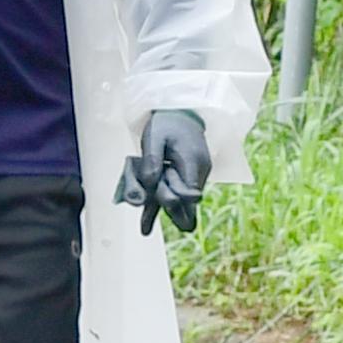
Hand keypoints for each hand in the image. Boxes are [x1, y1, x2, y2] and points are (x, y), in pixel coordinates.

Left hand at [113, 108, 211, 236]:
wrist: (181, 112)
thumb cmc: (166, 123)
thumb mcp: (154, 137)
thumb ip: (152, 162)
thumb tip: (150, 185)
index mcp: (192, 161)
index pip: (189, 193)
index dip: (175, 200)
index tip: (162, 201)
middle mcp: (199, 172)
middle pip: (187, 202)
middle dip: (170, 212)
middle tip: (146, 228)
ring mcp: (196, 175)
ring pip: (181, 200)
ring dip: (164, 211)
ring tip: (144, 229)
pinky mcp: (188, 177)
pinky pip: (177, 193)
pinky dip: (164, 204)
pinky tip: (146, 223)